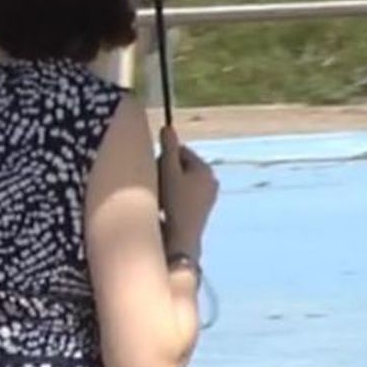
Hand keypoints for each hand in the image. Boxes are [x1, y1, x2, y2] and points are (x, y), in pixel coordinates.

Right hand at [158, 126, 218, 258]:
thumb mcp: (168, 172)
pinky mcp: (202, 211)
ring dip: (169, 186)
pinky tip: (166, 209)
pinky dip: (175, 198)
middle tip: (157, 185)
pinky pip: (186, 195)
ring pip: (182, 182)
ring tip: (161, 198)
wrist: (181, 240)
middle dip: (167, 172)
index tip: (155, 171)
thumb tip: (167, 126)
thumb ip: (168, 148)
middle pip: (182, 166)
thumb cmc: (174, 203)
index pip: (180, 151)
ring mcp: (208, 197)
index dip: (164, 157)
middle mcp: (211, 181)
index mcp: (204, 169)